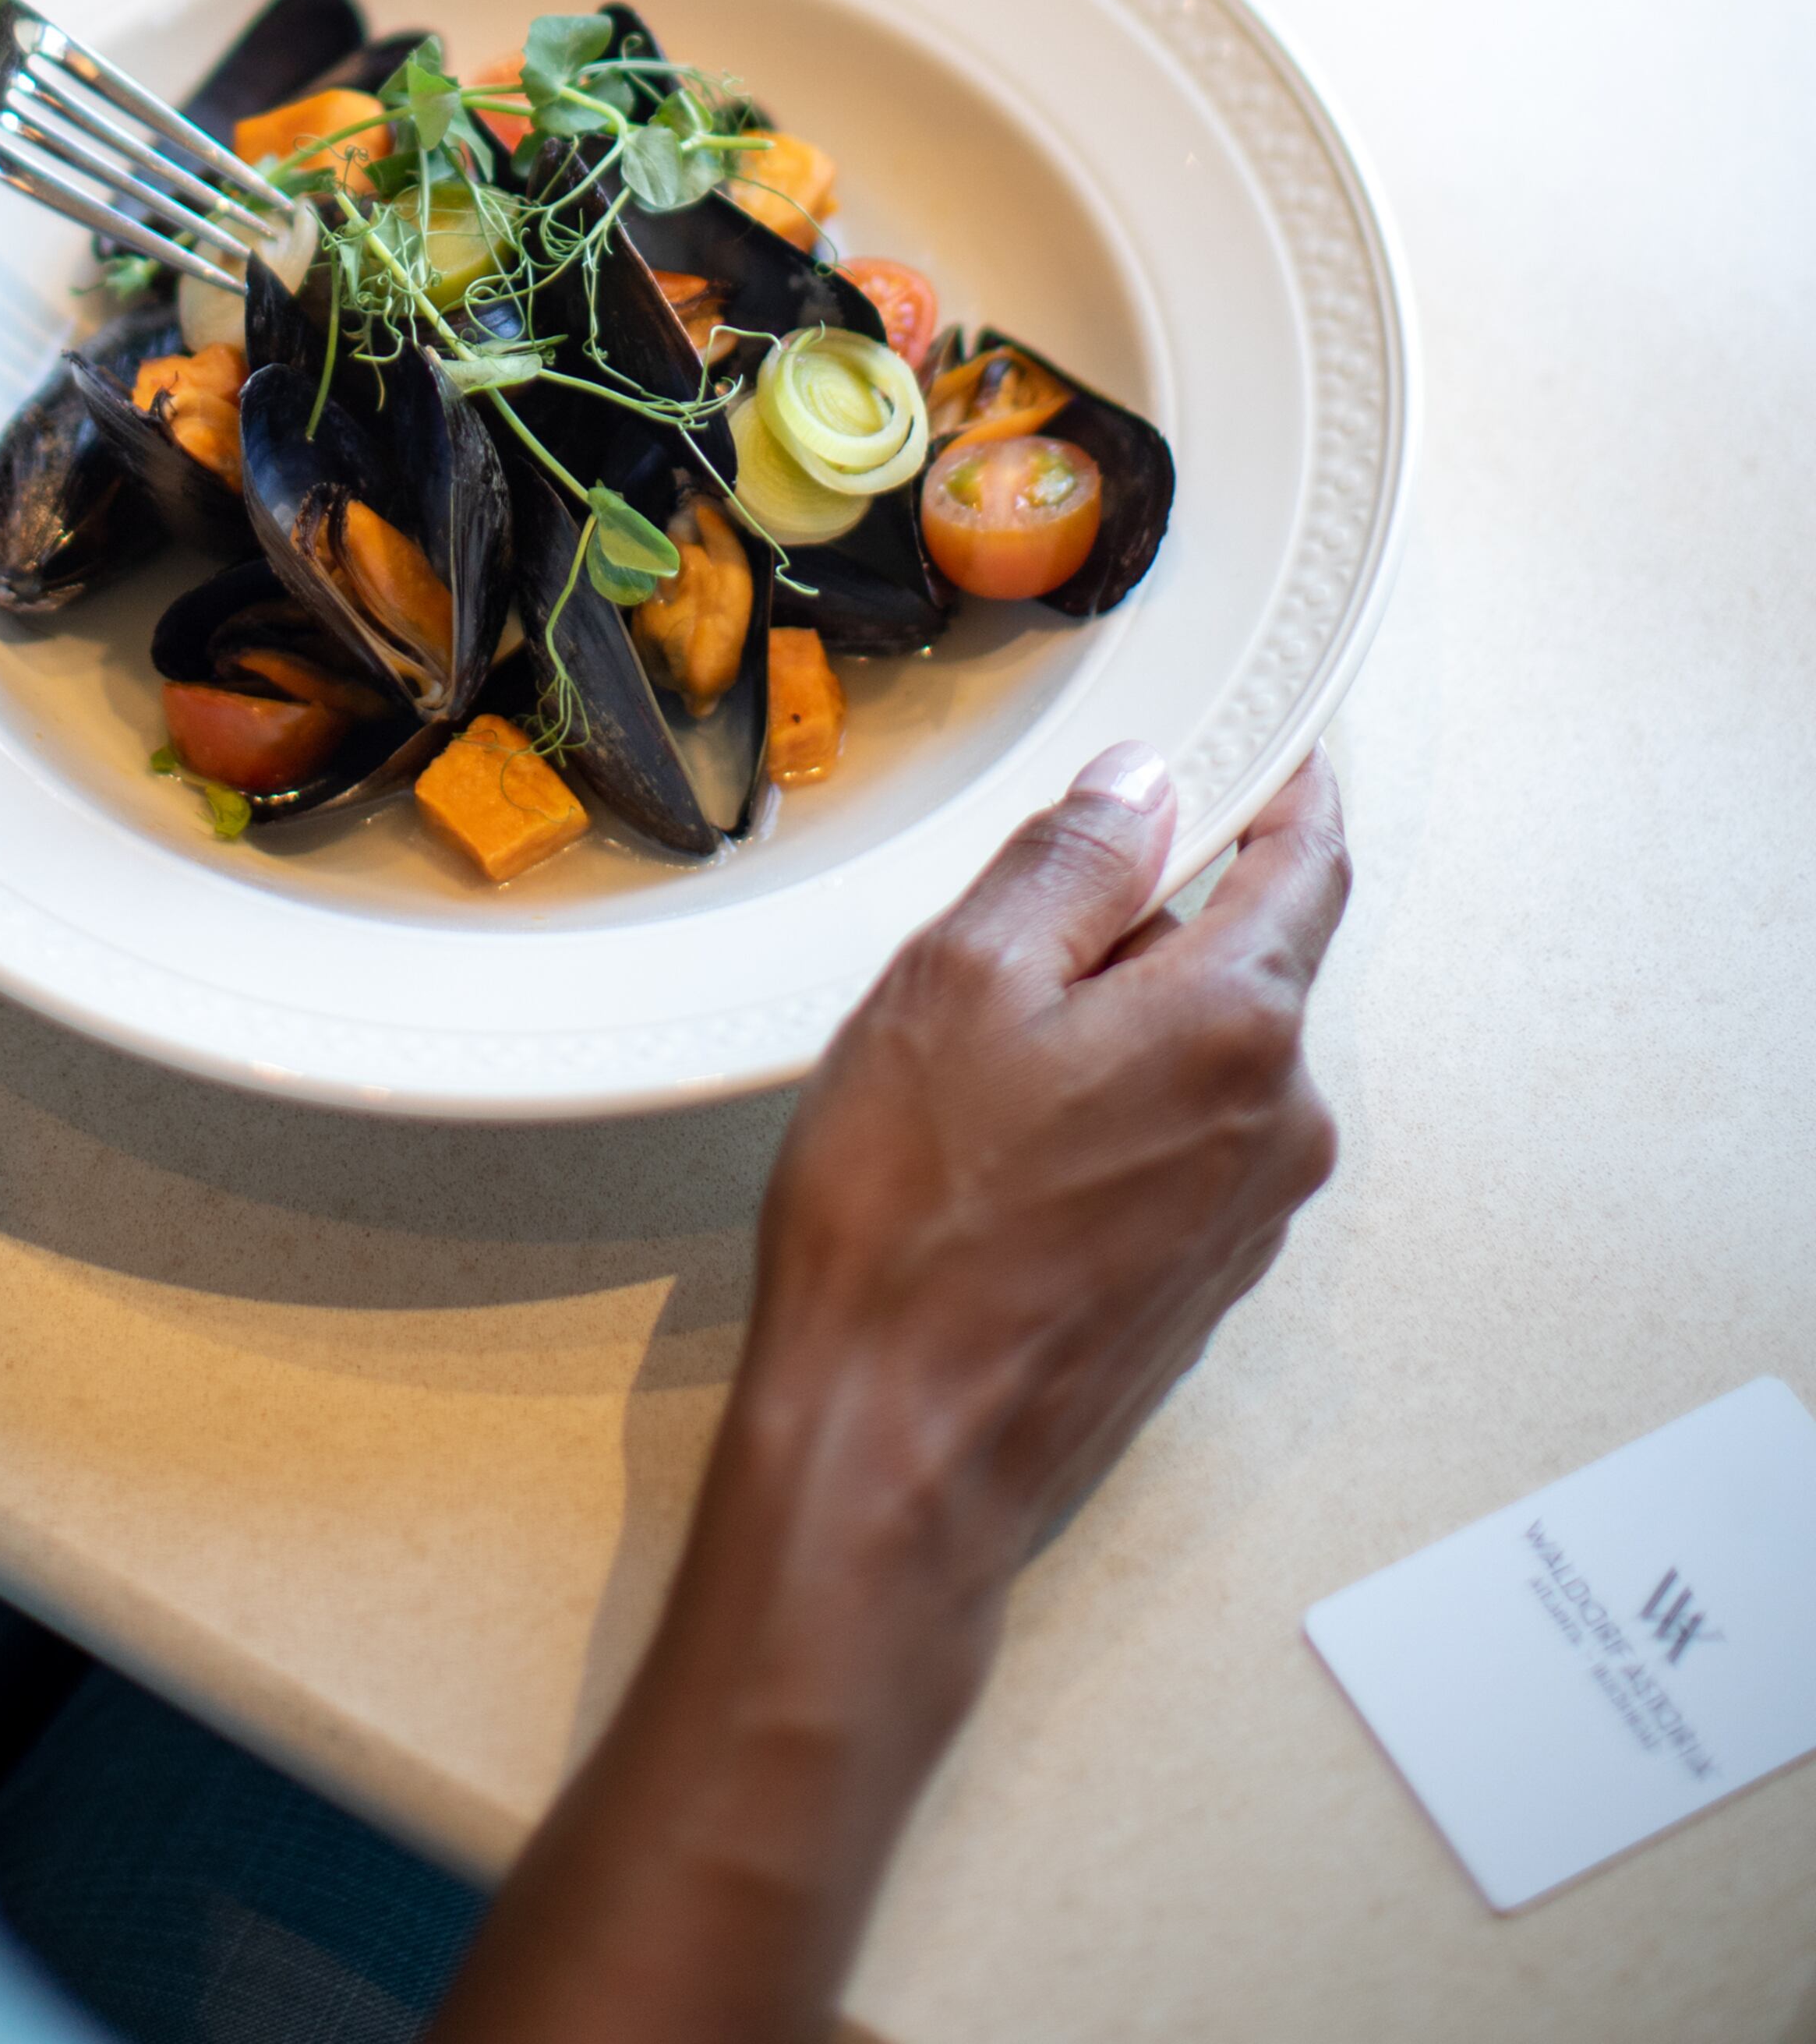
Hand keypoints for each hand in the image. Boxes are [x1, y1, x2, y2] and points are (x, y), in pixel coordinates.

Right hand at [438, 748, 1348, 2043]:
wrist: (893, 1449)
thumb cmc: (909, 1216)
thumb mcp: (960, 980)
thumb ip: (1071, 867)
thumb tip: (1145, 789)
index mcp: (1239, 1026)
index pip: (1305, 868)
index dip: (1291, 793)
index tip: (1279, 749)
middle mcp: (1278, 1123)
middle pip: (1244, 964)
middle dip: (1149, 921)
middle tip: (1014, 923)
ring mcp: (1246, 1218)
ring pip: (1203, 1060)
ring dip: (1120, 1023)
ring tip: (979, 1051)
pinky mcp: (1198, 1287)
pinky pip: (1179, 1146)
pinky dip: (1113, 1109)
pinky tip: (1004, 1142)